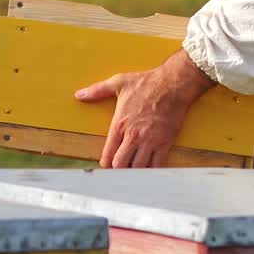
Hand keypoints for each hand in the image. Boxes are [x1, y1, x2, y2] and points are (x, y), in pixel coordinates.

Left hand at [75, 50, 213, 168]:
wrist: (173, 84)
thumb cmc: (147, 83)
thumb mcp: (119, 83)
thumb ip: (97, 90)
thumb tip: (80, 95)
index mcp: (120, 124)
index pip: (108, 154)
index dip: (106, 163)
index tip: (107, 164)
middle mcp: (133, 135)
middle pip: (121, 165)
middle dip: (119, 169)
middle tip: (121, 167)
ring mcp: (150, 141)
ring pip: (138, 168)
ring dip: (135, 171)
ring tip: (134, 169)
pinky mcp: (164, 143)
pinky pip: (157, 165)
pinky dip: (152, 170)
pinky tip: (149, 169)